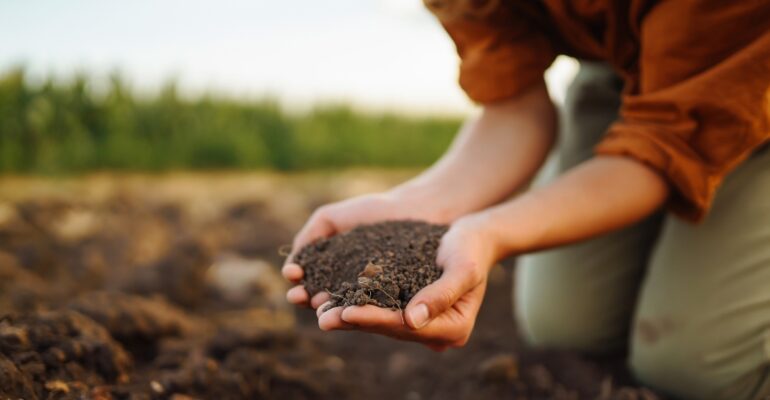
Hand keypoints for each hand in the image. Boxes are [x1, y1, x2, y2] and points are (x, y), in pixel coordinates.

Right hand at [282, 190, 448, 308]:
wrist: (417, 209)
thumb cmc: (375, 211)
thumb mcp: (331, 218)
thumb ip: (309, 236)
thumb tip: (291, 265)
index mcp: (333, 271)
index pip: (309, 283)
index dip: (298, 282)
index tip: (293, 276)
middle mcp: (350, 287)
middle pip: (323, 299)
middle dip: (308, 299)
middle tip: (299, 296)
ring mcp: (372, 296)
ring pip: (345, 307)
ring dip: (329, 309)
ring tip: (319, 305)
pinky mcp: (394, 302)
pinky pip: (375, 307)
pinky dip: (360, 309)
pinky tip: (348, 306)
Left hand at [316, 215, 497, 350]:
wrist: (473, 236)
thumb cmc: (471, 248)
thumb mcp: (462, 267)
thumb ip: (441, 294)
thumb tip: (412, 320)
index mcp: (454, 328)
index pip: (406, 327)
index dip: (375, 319)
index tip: (347, 312)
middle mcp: (436, 332)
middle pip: (389, 328)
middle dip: (354, 321)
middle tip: (322, 318)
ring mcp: (422, 323)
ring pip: (380, 322)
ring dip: (349, 316)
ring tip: (319, 311)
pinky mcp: (409, 308)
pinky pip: (379, 309)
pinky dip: (356, 303)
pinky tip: (331, 298)